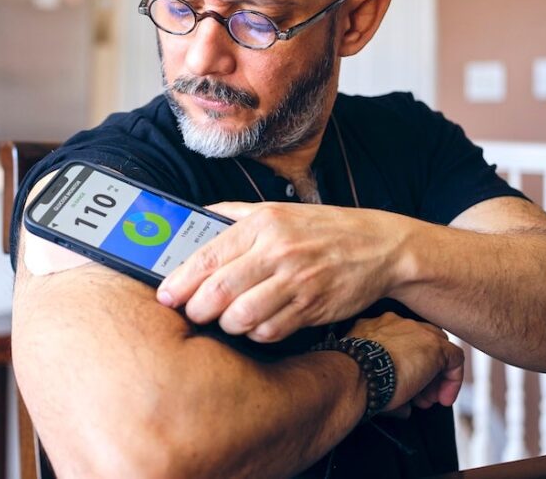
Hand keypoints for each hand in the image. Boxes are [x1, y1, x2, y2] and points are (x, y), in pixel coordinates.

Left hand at [157, 201, 415, 342]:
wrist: (380, 246)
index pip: (207, 257)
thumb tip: (193, 218)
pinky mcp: (313, 308)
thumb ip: (232, 214)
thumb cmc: (322, 229)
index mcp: (262, 224)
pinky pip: (270, 331)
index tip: (165, 295)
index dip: (179, 281)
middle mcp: (278, 251)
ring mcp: (297, 281)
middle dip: (196, 309)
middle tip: (192, 313)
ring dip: (226, 325)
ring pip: (242, 316)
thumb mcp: (277, 211)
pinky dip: (256, 334)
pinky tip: (257, 325)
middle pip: (219, 291)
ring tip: (225, 320)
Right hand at [348, 312, 463, 412]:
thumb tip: (403, 408)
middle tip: (417, 396)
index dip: (406, 364)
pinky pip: (455, 359)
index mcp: (375, 326)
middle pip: (421, 343)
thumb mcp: (364, 373)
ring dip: (434, 378)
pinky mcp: (435, 346)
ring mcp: (417, 331)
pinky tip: (444, 398)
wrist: (355, 374)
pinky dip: (452, 380)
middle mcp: (396, 323)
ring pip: (438, 349)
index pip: (400, 340)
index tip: (404, 386)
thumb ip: (383, 381)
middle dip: (422, 370)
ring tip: (427, 401)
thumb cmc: (353, 378)